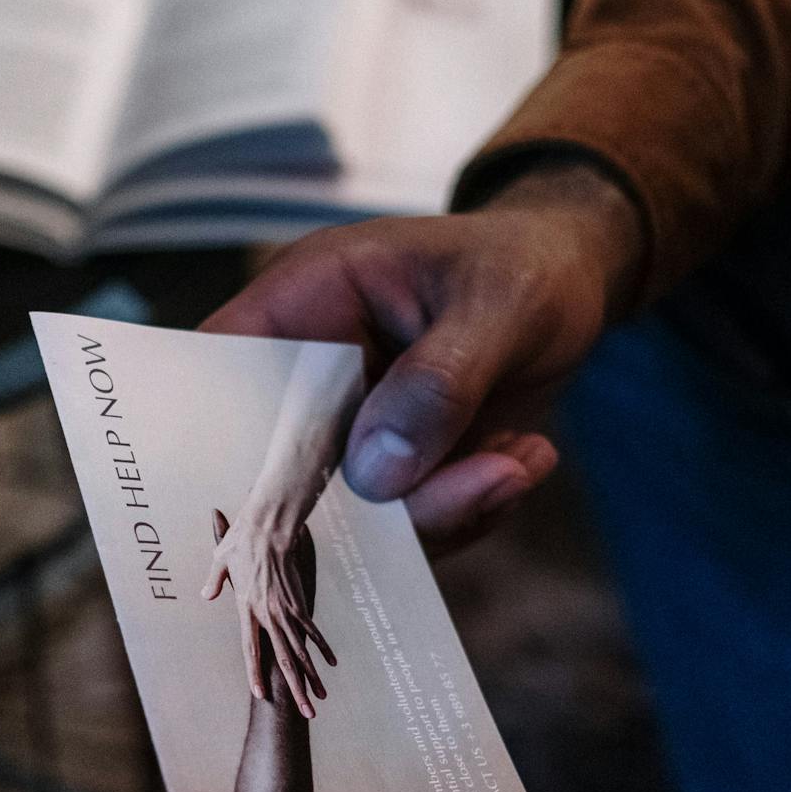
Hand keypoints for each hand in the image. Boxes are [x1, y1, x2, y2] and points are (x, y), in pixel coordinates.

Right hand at [202, 162, 641, 550]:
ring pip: (355, 513)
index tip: (250, 497)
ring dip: (438, 511)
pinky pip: (409, 525)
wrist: (576, 285)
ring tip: (515, 464)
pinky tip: (522, 460)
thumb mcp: (497, 306)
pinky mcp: (399, 471)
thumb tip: (378, 470)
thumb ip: (439, 382)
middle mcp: (316, 379)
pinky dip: (468, 511)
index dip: (214, 438)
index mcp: (305, 305)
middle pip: (288, 470)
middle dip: (366, 505)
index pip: (221, 372)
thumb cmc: (523, 266)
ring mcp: (354, 432)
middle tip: (462, 489)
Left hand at [207, 508, 335, 718]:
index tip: (261, 694)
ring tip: (319, 699)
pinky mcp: (300, 600)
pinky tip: (330, 664)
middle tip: (305, 713)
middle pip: (282, 660)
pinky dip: (322, 648)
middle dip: (294, 689)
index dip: (255, 673)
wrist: (268, 525)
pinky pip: (312, 630)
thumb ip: (214, 582)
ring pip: (300, 651)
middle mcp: (268, 615)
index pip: (251, 649)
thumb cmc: (241, 540)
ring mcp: (286, 609)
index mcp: (245, 610)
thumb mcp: (220, 561)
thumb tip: (207, 595)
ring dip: (311, 676)